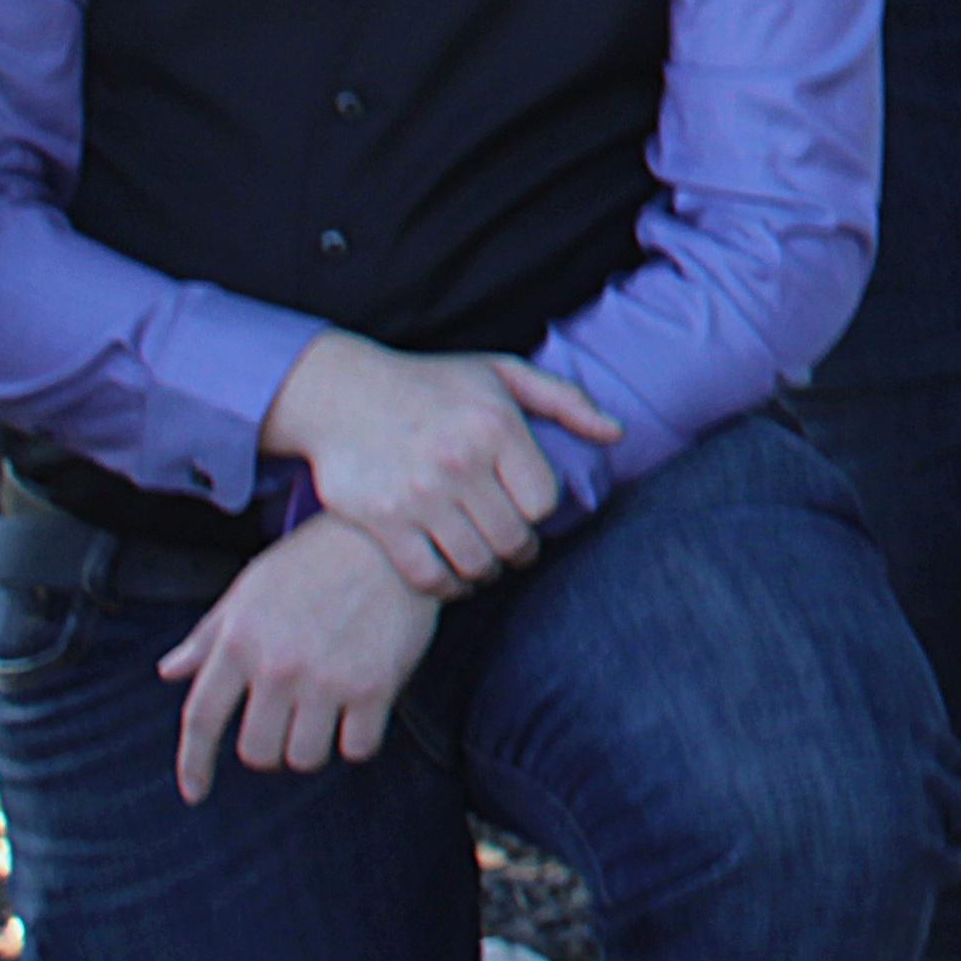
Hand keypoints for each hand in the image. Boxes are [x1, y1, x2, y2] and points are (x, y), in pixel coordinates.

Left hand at [158, 514, 440, 802]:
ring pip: (305, 757)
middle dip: (270, 748)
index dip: (193, 764)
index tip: (194, 793)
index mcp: (239, 640)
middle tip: (290, 725)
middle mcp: (276, 666)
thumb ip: (210, 635)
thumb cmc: (317, 559)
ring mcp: (325, 678)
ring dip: (314, 746)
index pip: (201, 719)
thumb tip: (169, 672)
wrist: (393, 536)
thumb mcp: (253, 587)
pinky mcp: (374, 686)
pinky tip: (363, 714)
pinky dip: (358, 739)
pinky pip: (358, 748)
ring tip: (328, 716)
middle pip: (257, 752)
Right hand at [256, 330, 617, 594]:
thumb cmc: (432, 384)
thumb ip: (566, 401)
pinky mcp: (381, 520)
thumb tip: (617, 433)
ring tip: (487, 562)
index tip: (529, 510)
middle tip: (515, 549)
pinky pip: (426, 575)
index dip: (541, 512)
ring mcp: (418, 494)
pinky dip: (446, 587)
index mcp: (496, 426)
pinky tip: (452, 577)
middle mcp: (459, 461)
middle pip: (512, 538)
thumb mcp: (503, 374)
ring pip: (475, 562)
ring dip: (487, 572)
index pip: (544, 501)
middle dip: (519, 550)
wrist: (342, 394)